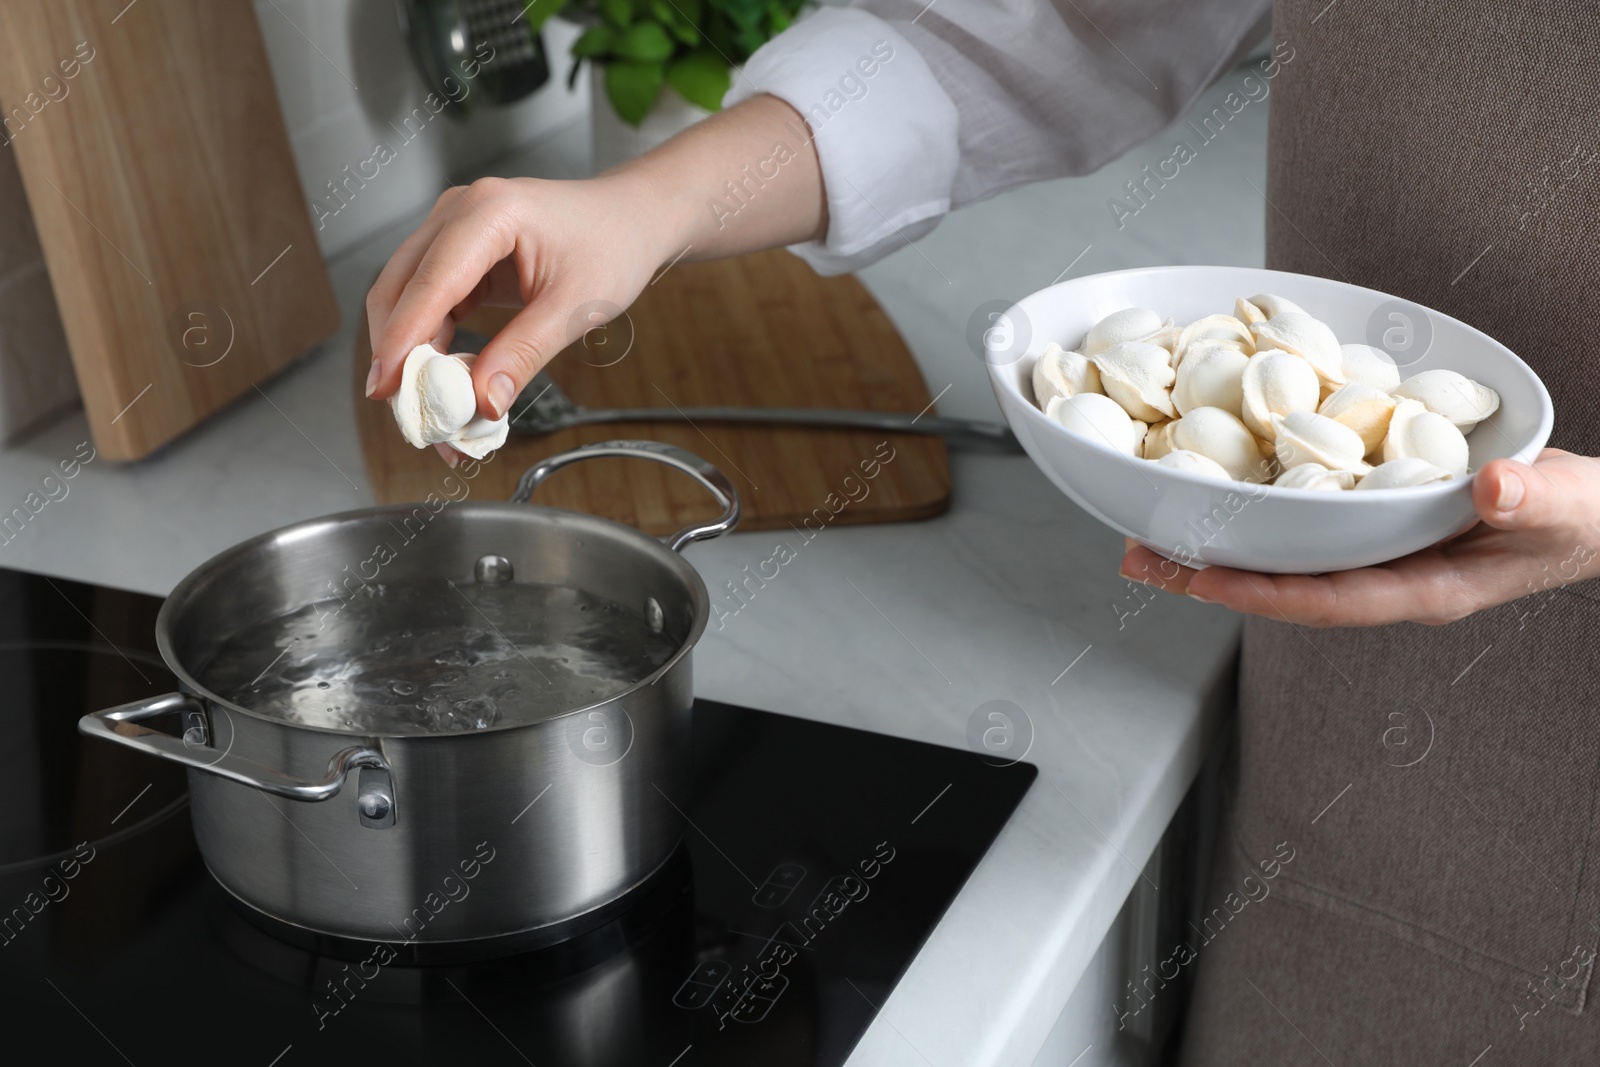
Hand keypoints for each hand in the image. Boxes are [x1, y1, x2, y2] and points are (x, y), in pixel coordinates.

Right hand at [363, 97, 825, 467]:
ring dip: (410, 355)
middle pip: (400, 288)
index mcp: (490, 213)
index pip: (430, 283)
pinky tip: (443, 384)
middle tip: (408, 414)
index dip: (403, 339)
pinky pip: (427, 302)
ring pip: (405, 298)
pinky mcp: (457, 253)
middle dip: (397, 355)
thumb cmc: (614, 245)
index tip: (386, 387)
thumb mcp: (576, 306)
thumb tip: (483, 401)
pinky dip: (429, 345)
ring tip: (430, 411)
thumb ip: (525, 353)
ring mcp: (453, 230)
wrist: (632, 219)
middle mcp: (459, 213)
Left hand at [1119, 450, 1599, 626]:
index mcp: (1426, 587)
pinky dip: (1255, 512)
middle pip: (1285, 584)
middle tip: (1139, 558)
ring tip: (1148, 532)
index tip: (1203, 581)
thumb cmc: (1586, 518)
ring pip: (1284, 556)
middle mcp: (1388, 576)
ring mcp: (1377, 553)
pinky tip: (1212, 494)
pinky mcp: (1375, 520)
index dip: (1264, 594)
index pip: (1330, 600)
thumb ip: (1535, 499)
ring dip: (1217, 547)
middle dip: (1211, 576)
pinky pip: (1304, 522)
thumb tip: (1491, 488)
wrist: (1595, 513)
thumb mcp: (1571, 506)